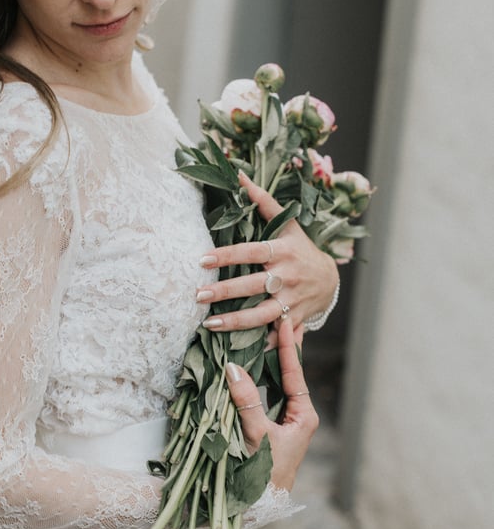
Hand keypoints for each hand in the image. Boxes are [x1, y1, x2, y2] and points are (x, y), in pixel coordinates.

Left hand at [197, 170, 338, 331]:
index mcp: (283, 251)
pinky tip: (236, 352)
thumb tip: (239, 176)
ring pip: (261, 314)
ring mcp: (292, 301)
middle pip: (252, 286)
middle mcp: (288, 277)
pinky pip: (275, 335)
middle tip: (197, 295)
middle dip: (224, 291)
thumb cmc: (300, 249)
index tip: (202, 259)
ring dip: (234, 322)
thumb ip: (263, 202)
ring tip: (208, 324)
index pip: (251, 251)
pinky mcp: (294, 320)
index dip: (227, 255)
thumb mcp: (287, 225)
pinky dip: (259, 345)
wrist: (330, 280)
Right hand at [225, 316, 317, 490]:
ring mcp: (284, 423)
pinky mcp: (269, 429)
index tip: (284, 322)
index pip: (295, 374)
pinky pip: (266, 397)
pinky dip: (260, 379)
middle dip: (282, 349)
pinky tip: (252, 366)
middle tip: (278, 320)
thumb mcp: (255, 434)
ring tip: (267, 336)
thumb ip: (246, 401)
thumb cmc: (262, 473)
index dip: (288, 347)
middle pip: (290, 376)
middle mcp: (297, 417)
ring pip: (278, 385)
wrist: (258, 506)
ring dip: (271, 362)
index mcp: (303, 417)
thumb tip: (233, 367)